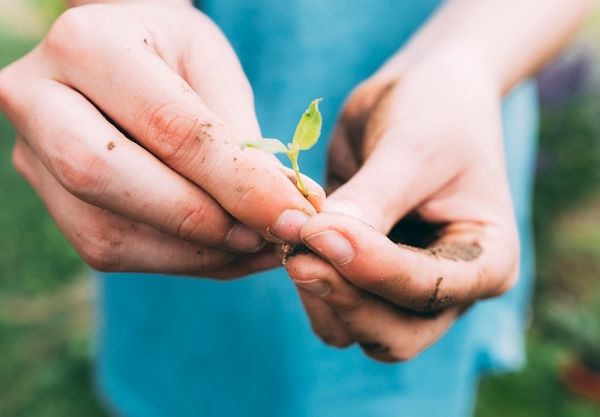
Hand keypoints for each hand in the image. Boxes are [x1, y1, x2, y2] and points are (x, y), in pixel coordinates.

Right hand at [0, 3, 322, 277]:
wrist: (120, 57)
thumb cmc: (175, 56)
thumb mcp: (214, 69)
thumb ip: (240, 139)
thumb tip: (290, 212)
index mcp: (86, 43)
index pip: (168, 126)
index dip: (238, 182)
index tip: (297, 216)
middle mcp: (36, 97)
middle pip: (105, 176)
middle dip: (199, 220)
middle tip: (268, 238)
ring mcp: (30, 153)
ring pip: (103, 230)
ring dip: (192, 254)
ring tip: (257, 248)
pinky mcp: (47, 196)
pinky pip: (105, 248)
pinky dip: (175, 261)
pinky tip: (224, 252)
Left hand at [285, 50, 518, 361]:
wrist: (422, 93)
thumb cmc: (436, 111)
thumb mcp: (412, 149)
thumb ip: (371, 201)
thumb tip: (319, 241)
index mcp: (487, 260)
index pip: (428, 290)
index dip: (371, 268)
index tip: (319, 232)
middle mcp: (450, 288)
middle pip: (394, 334)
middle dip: (344, 298)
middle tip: (295, 253)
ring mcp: (404, 288)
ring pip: (357, 329)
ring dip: (320, 296)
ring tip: (290, 244)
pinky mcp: (365, 276)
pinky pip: (332, 305)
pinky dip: (309, 285)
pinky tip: (291, 244)